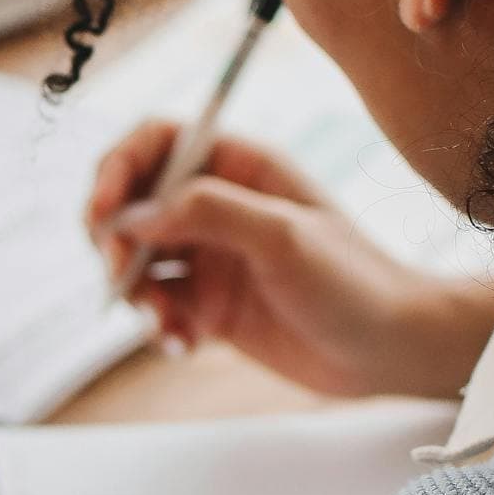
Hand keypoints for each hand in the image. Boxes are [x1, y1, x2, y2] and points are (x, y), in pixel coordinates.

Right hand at [88, 123, 493, 400]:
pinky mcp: (211, 306)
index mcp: (239, 166)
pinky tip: (186, 344)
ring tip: (166, 323)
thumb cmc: (356, 281)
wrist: (392, 351)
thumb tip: (136, 215)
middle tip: (124, 278)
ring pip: (139, 262)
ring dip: (136, 292)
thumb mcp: (284, 236)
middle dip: (117, 241)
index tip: (102, 212)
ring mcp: (212, 257)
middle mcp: (218, 206)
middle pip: (133, 203)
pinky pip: (160, 309)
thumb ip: (209, 212)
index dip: (117, 169)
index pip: (155, 143)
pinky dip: (159, 326)